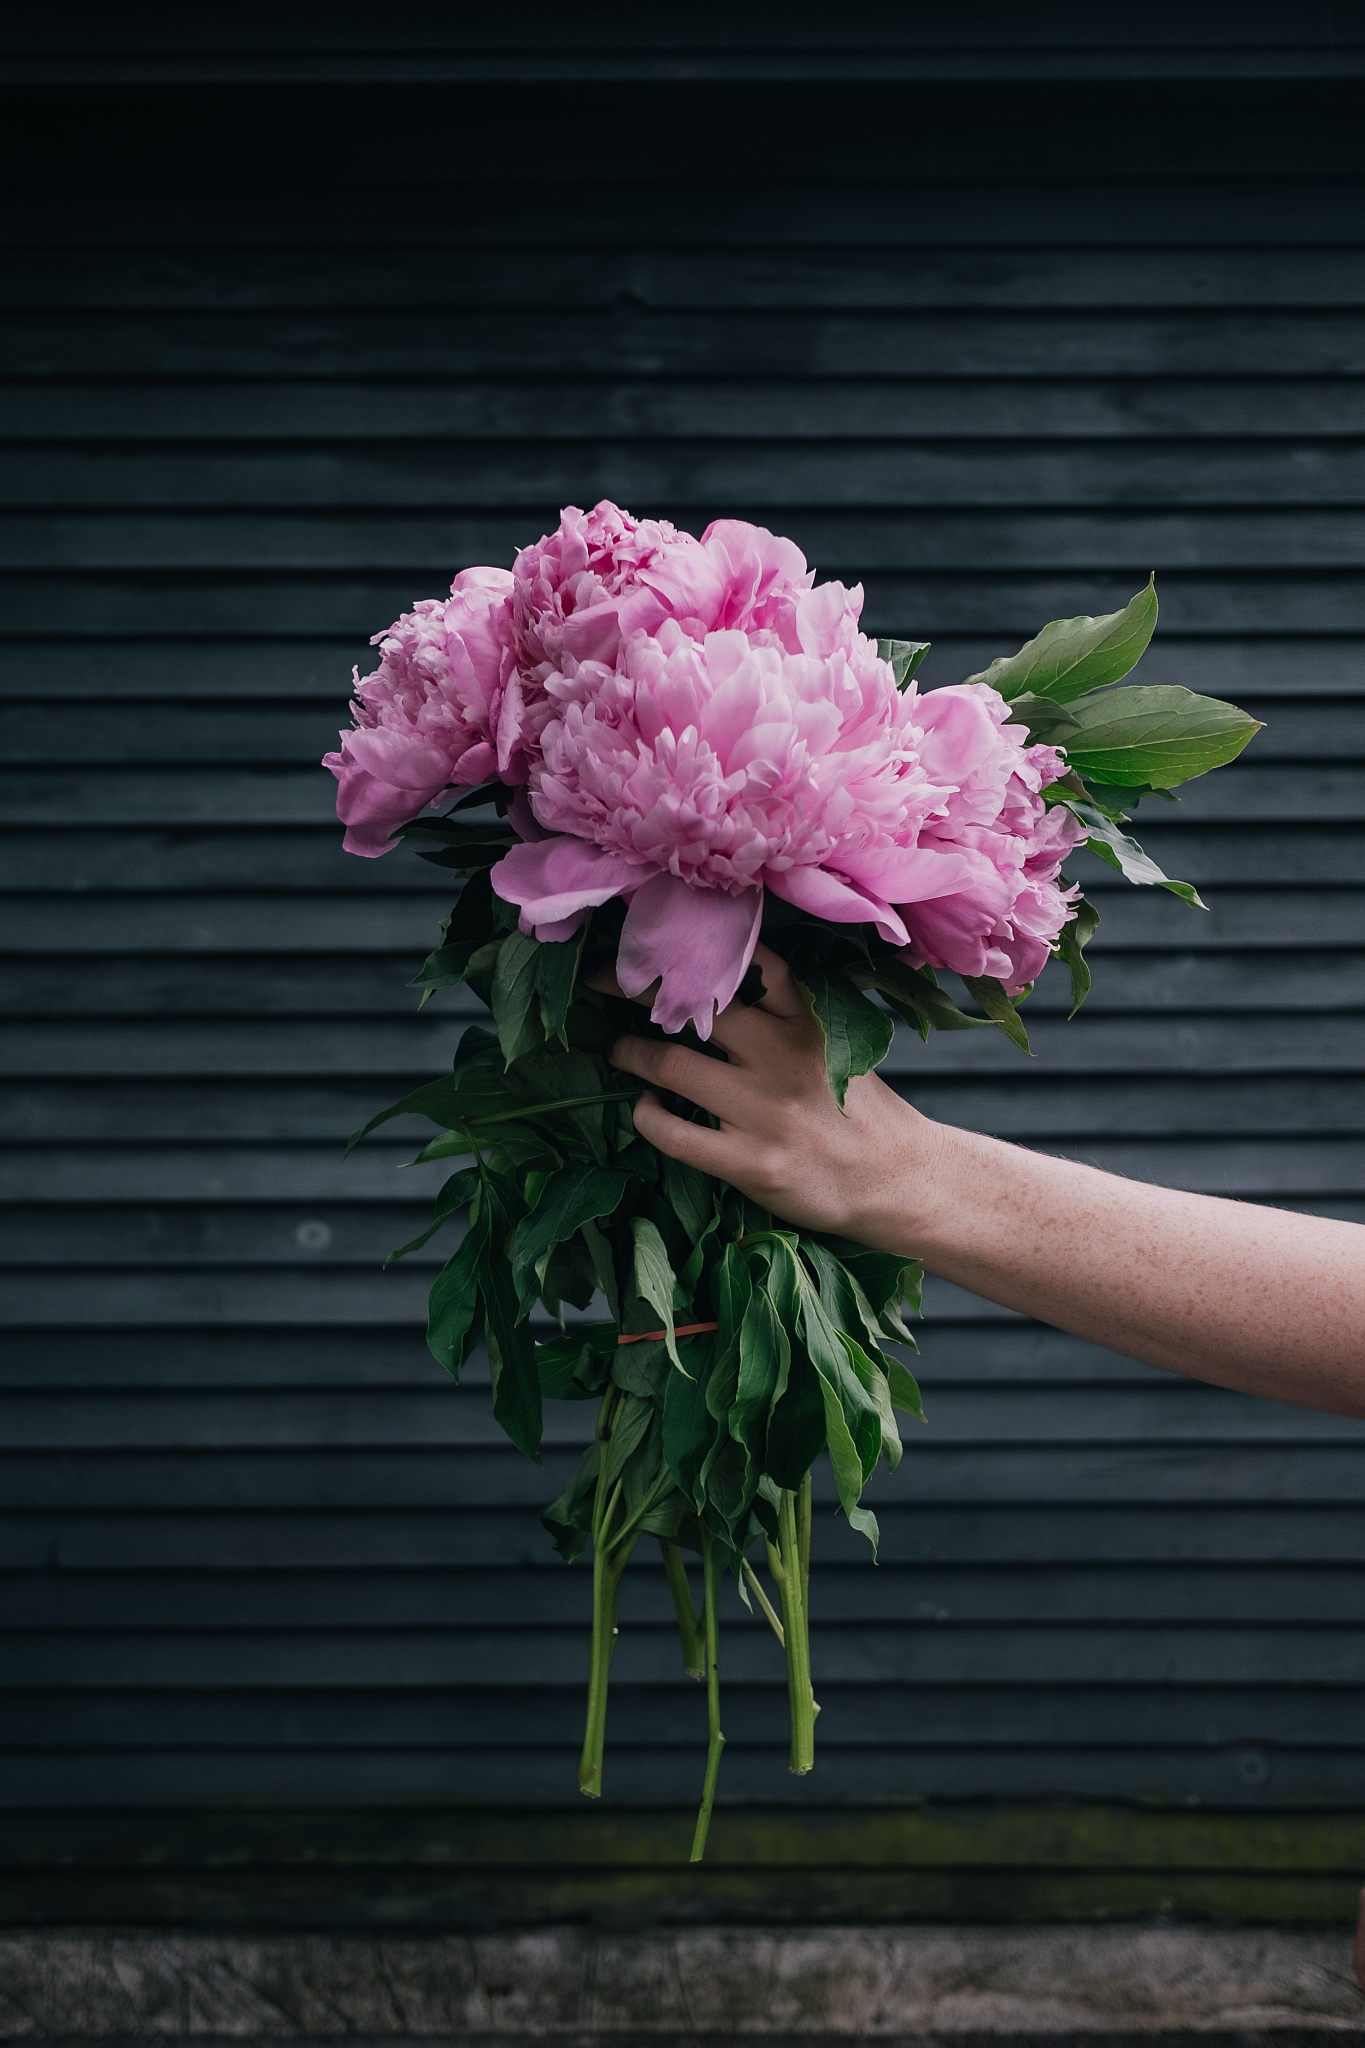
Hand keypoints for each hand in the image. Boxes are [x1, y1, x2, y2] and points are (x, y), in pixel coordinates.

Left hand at [591, 944, 940, 1247]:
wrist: (899, 1181)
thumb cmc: (861, 1108)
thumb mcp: (838, 1042)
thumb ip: (787, 1011)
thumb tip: (715, 980)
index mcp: (808, 1017)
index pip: (747, 959)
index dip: (692, 942)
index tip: (652, 932)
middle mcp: (782, 1054)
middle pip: (692, 1003)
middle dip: (634, 985)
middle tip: (604, 979)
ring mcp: (764, 1110)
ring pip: (670, 1063)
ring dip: (630, 1052)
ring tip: (619, 1049)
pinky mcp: (750, 1162)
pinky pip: (673, 1133)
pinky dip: (647, 1117)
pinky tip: (646, 1110)